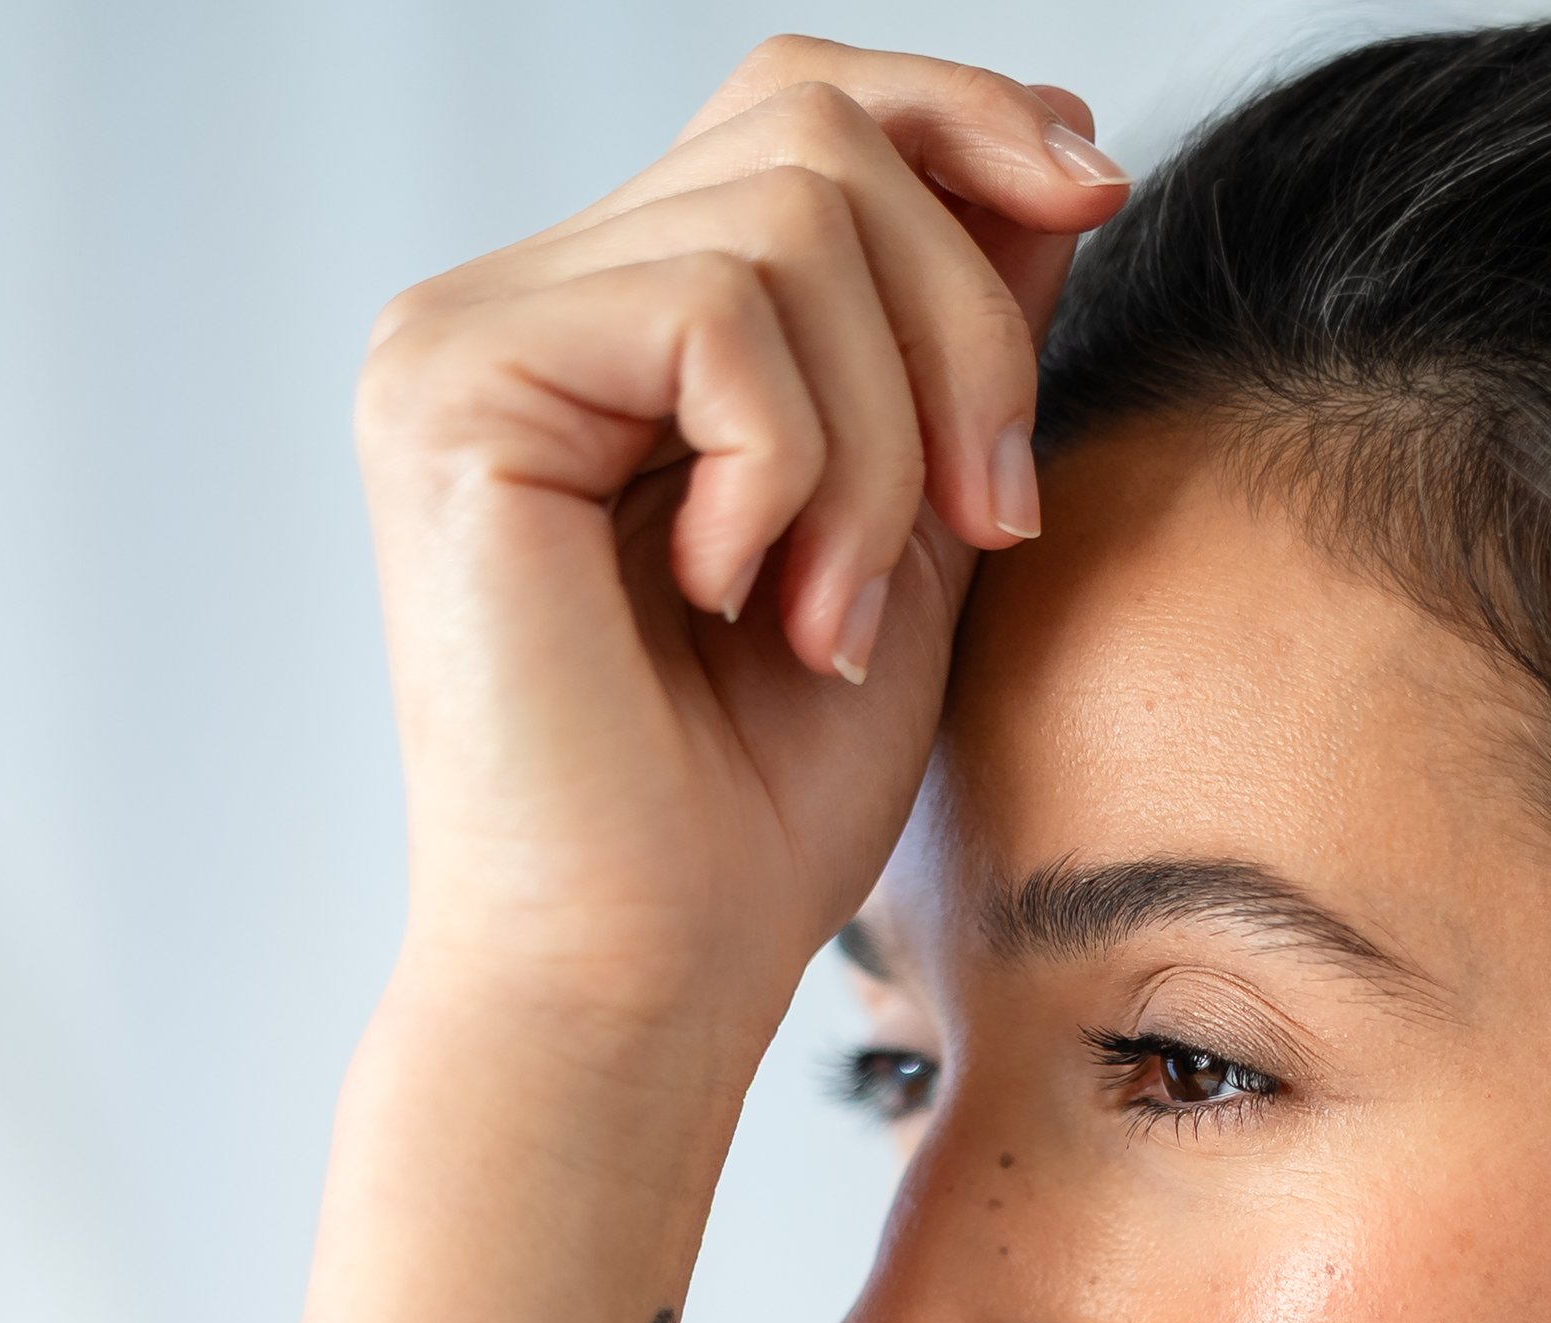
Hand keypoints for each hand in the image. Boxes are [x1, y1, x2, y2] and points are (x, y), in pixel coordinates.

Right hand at [356, 38, 1128, 1058]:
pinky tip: (746, 604)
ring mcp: (464, 334)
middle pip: (813, 125)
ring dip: (882, 442)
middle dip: (960, 324)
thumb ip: (954, 344)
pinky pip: (720, 315)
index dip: (965, 125)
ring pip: (789, 217)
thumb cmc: (754, 817)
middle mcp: (516, 303)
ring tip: (834, 615)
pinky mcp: (452, 385)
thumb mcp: (912, 535)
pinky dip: (794, 473)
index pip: (802, 109)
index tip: (1098, 201)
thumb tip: (1060, 152)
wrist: (642, 984)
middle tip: (983, 527)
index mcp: (610, 327)